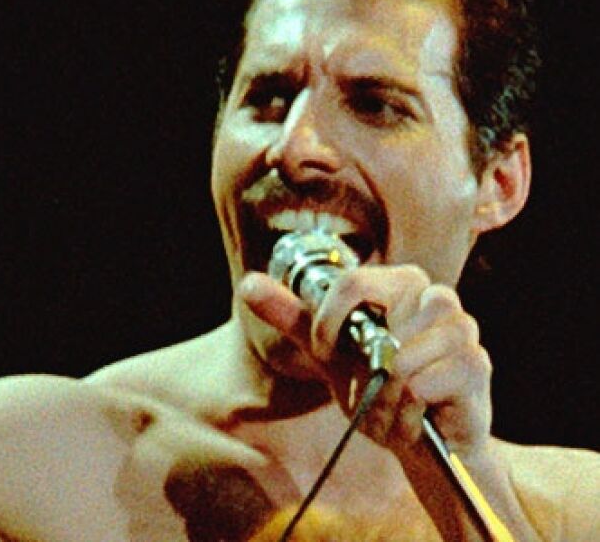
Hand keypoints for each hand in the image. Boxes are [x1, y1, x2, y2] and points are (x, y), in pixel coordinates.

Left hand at [240, 265, 492, 457]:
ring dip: (384, 397)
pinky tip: (418, 416)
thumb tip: (249, 283)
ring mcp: (461, 329)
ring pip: (398, 361)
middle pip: (374, 326)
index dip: (329, 324)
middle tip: (370, 387)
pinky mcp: (474, 365)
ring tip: (393, 405)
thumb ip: (291, 315)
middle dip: (359, 372)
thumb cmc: (377, 388)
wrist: (424, 442)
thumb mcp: (326, 352)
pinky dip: (407, 412)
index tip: (327, 354)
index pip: (350, 283)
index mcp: (399, 283)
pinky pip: (421, 386)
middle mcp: (435, 297)